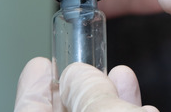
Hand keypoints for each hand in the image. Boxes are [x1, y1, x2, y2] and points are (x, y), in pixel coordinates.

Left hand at [14, 57, 157, 110]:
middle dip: (78, 85)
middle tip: (82, 64)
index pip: (29, 109)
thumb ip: (87, 90)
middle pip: (67, 111)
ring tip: (119, 73)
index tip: (39, 65)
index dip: (34, 85)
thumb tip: (79, 74)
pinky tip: (141, 103)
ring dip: (109, 97)